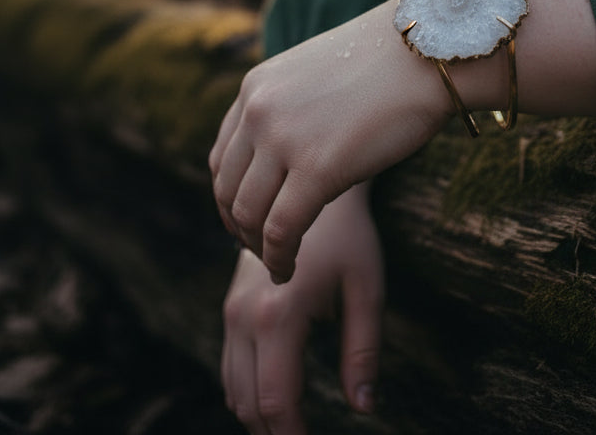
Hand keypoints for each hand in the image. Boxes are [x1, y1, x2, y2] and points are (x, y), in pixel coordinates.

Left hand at [209, 0, 451, 282]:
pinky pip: (281, 229)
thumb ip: (290, 111)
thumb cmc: (386, 67)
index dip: (231, 198)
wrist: (426, 54)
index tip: (248, 221)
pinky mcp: (316, 168)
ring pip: (249, 214)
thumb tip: (287, 153)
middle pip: (229, 189)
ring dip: (258, 248)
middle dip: (241, 228)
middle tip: (262, 250)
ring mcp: (283, 138)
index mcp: (256, 87)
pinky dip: (279, 258)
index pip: (223, 158)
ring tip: (278, 263)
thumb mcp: (316, 78)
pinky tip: (289, 269)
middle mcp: (259, 110)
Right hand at [221, 184, 383, 434]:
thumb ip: (364, 349)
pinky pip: (229, 367)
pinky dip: (249, 391)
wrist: (303, 185)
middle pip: (248, 404)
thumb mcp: (366, 287)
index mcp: (278, 314)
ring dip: (261, 415)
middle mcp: (244, 316)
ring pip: (233, 390)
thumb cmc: (346, 236)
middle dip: (276, 433)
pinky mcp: (229, 306)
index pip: (276, 401)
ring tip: (298, 424)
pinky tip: (281, 393)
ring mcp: (231, 310)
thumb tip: (363, 407)